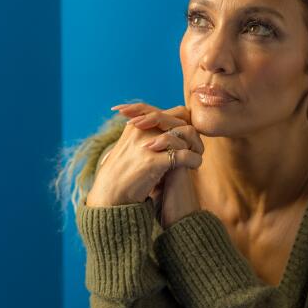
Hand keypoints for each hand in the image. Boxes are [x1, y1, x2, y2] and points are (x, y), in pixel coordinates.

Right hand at [85, 103, 203, 207]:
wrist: (110, 196)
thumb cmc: (124, 174)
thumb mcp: (133, 148)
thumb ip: (150, 136)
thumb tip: (172, 132)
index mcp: (138, 124)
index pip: (173, 112)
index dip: (185, 124)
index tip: (189, 138)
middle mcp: (142, 130)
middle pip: (181, 121)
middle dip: (193, 135)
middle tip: (197, 148)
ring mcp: (147, 144)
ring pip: (186, 134)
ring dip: (196, 146)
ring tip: (196, 156)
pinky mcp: (153, 162)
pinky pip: (185, 155)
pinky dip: (194, 160)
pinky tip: (194, 166)